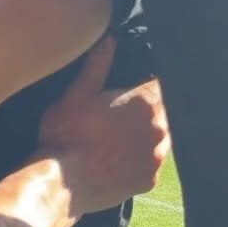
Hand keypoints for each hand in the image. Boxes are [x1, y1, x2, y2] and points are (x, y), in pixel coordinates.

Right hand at [39, 39, 170, 214]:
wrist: (61, 184)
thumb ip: (96, 68)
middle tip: (123, 113)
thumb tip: (109, 41)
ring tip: (121, 137)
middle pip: (166, 112)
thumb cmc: (66, 136)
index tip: (139, 84)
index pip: (163, 85)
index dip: (151, 83)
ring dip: (148, 134)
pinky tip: (119, 159)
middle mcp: (159, 130)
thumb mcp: (75, 96)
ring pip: (162, 138)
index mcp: (144, 103)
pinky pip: (151, 163)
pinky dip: (140, 159)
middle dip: (149, 110)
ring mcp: (156, 157)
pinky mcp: (149, 180)